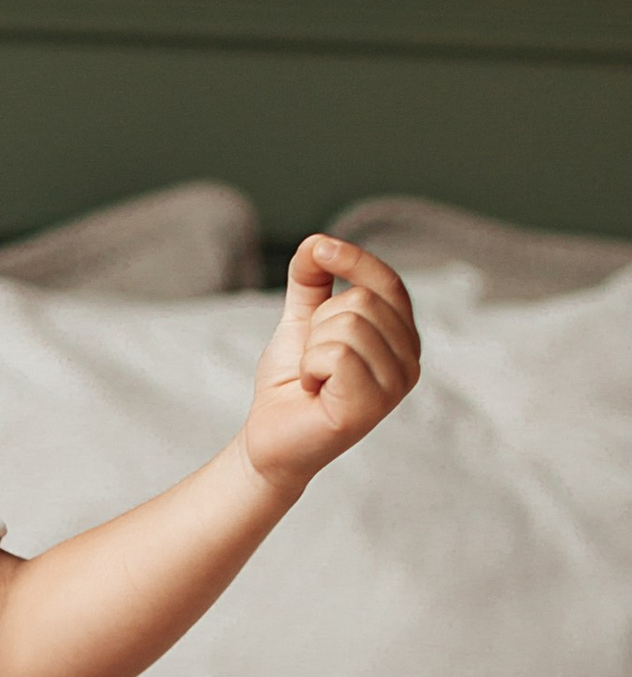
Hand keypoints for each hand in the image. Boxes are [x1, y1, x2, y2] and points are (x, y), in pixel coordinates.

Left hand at [244, 238, 420, 496]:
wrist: (268, 435)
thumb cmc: (291, 381)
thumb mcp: (301, 320)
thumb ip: (311, 280)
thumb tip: (317, 241)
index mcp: (401, 338)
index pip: (388, 283)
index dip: (354, 259)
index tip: (320, 249)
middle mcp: (409, 362)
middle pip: (362, 301)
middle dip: (319, 324)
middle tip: (313, 361)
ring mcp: (395, 387)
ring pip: (349, 325)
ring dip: (311, 349)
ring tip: (314, 378)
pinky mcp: (370, 407)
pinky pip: (336, 355)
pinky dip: (309, 367)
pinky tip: (313, 391)